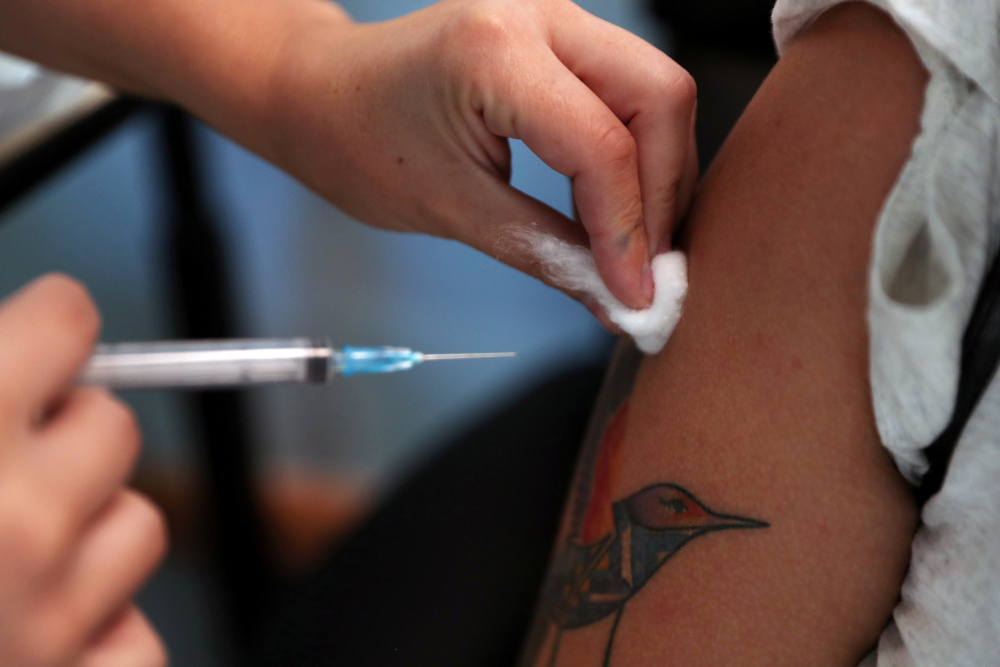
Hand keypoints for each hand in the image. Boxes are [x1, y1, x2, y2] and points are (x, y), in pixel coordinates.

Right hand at [0, 276, 166, 665]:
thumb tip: (30, 344)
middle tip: (3, 467)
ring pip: (138, 524)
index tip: (43, 340)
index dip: (47, 329)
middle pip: (114, 424)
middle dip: (67, 436)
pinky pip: (136, 634)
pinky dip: (98, 628)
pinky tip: (36, 627)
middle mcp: (14, 520)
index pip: (66, 321)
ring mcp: (49, 615)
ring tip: (4, 561)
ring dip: (86, 533)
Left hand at [262, 0, 697, 313]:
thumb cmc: (358, 143)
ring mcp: (553, 13)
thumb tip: (622, 301)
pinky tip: (615, 206)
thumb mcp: (455, 212)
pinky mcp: (558, 33)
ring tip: (632, 246)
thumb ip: (550, 254)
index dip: (631, 232)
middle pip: (659, 97)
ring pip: (655, 91)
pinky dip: (633, 154)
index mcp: (495, 50)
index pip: (603, 146)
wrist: (321, 95)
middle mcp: (537, 12)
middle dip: (664, 194)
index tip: (635, 296)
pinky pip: (627, 90)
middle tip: (646, 269)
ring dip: (656, 174)